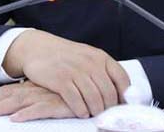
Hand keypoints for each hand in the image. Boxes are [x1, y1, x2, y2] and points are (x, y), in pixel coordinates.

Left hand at [0, 81, 73, 121]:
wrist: (96, 89)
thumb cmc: (73, 93)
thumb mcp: (51, 95)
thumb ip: (36, 99)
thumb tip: (18, 108)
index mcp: (34, 87)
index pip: (8, 91)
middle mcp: (38, 89)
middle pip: (9, 95)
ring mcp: (48, 96)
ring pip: (20, 102)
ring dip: (2, 108)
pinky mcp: (59, 104)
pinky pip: (41, 110)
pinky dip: (27, 114)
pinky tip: (16, 119)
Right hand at [2, 29, 129, 117]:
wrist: (38, 48)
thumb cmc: (66, 56)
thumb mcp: (88, 57)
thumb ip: (103, 70)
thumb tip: (121, 92)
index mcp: (100, 57)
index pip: (122, 78)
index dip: (125, 95)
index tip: (123, 105)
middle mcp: (90, 63)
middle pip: (109, 93)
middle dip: (109, 107)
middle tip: (105, 114)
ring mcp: (76, 71)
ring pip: (94, 99)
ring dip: (95, 111)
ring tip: (93, 114)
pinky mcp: (61, 80)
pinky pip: (76, 101)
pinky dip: (81, 110)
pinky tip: (81, 113)